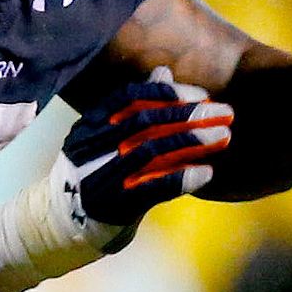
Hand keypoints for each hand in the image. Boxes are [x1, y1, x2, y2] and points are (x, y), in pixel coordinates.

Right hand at [60, 68, 234, 225]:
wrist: (66, 220)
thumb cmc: (96, 169)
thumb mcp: (107, 134)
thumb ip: (134, 104)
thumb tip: (163, 71)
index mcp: (88, 124)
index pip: (128, 97)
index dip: (167, 93)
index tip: (202, 94)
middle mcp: (90, 147)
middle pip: (143, 122)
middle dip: (188, 114)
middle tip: (225, 112)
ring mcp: (99, 176)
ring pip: (150, 152)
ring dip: (191, 142)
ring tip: (223, 136)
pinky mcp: (113, 204)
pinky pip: (151, 188)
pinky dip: (181, 178)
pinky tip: (207, 173)